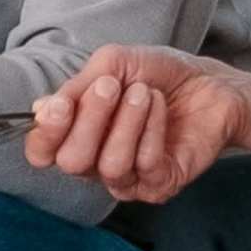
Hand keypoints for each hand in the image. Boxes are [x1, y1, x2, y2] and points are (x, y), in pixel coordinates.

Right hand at [20, 45, 250, 204]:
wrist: (209, 83)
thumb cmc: (157, 75)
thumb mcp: (113, 65)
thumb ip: (77, 87)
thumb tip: (41, 110)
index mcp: (76, 135)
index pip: (42, 152)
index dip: (47, 133)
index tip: (63, 105)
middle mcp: (96, 163)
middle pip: (72, 161)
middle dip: (91, 118)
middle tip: (113, 86)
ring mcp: (128, 180)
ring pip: (110, 165)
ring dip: (128, 120)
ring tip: (145, 94)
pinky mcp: (159, 185)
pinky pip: (145, 164)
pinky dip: (152, 127)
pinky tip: (160, 107)